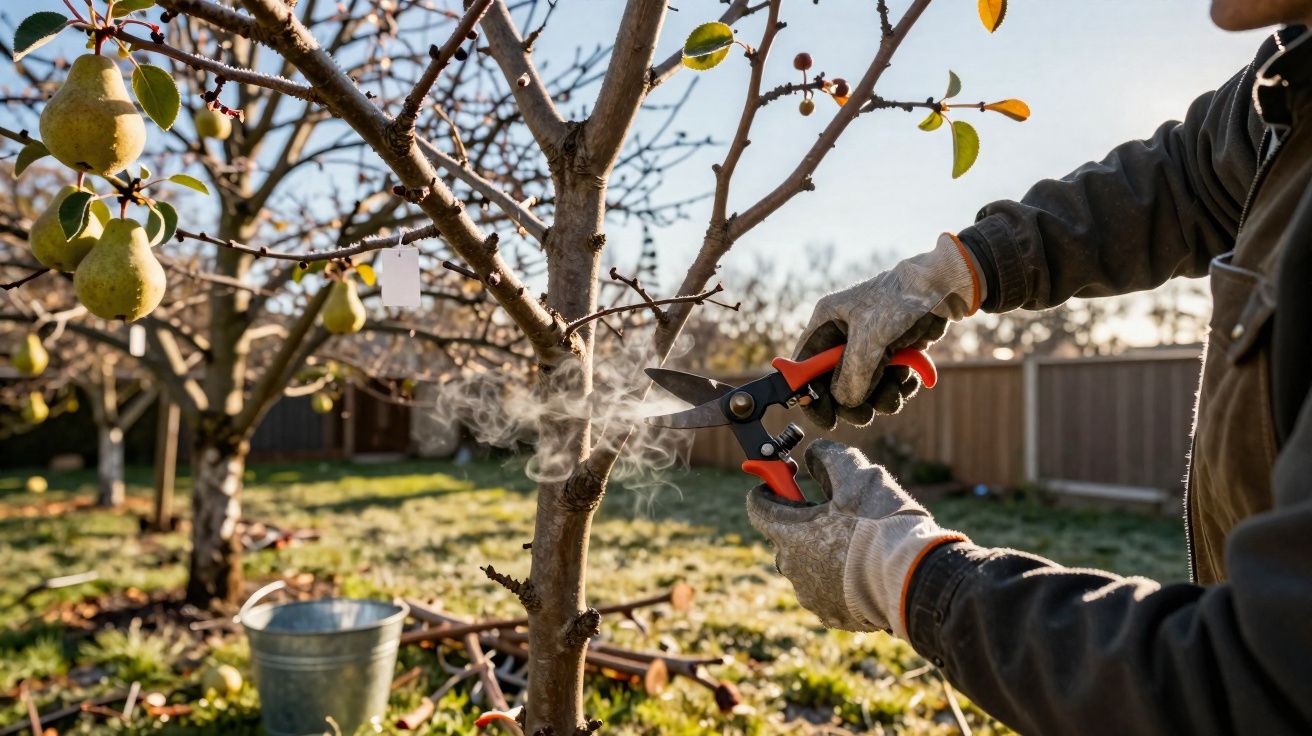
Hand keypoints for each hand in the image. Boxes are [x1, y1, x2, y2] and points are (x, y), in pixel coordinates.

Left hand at [746, 439, 965, 635]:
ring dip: (821, 551)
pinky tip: (864, 569)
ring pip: (806, 565)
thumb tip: (813, 454)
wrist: (914, 580)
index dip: (770, 487)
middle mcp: (791, 568)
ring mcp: (810, 595)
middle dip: (802, 521)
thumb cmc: (882, 525)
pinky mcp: (831, 615)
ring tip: (856, 542)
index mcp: (789, 534)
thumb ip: (828, 458)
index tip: (784, 478)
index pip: (758, 507)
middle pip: (785, 537)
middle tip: (833, 510)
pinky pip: (826, 590)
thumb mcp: (857, 474)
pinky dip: (837, 578)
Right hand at [796, 233, 981, 428]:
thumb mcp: (870, 336)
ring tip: (898, 389)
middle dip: (852, 402)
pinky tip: (910, 379)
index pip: (804, 367)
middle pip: (833, 385)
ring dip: (881, 397)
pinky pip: (885, 385)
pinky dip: (898, 389)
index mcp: (825, 324)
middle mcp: (841, 338)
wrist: (942, 287)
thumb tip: (845, 403)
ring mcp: (866, 348)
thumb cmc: (901, 299)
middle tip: (866, 414)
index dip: (809, 395)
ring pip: (862, 390)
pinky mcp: (889, 355)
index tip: (826, 419)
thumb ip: (852, 373)